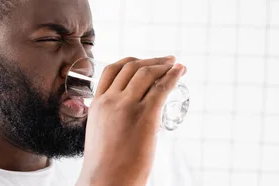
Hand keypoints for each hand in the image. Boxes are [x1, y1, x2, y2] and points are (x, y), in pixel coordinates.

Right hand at [77, 56, 185, 185]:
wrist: (106, 180)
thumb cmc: (105, 165)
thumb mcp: (99, 133)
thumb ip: (109, 120)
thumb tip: (126, 121)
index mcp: (97, 104)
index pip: (112, 70)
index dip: (130, 61)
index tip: (142, 62)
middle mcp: (111, 100)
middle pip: (132, 67)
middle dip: (152, 61)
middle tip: (166, 61)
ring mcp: (128, 106)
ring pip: (147, 74)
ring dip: (164, 65)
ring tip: (176, 65)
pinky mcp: (146, 115)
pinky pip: (161, 88)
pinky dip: (173, 76)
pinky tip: (180, 72)